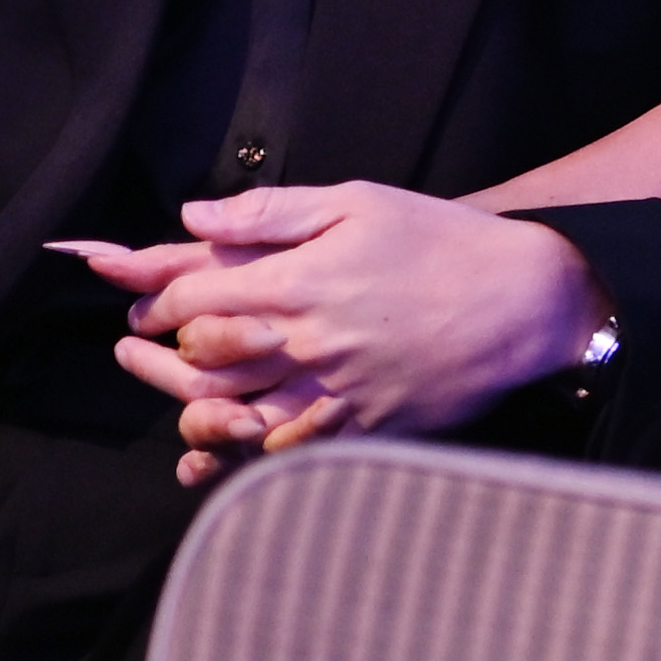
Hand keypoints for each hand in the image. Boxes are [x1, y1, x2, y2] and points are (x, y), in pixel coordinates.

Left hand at [73, 184, 607, 485]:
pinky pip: (281, 455)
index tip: (138, 293)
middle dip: (152, 354)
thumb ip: (271, 209)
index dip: (152, 295)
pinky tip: (212, 454)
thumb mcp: (359, 201)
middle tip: (133, 344)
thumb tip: (193, 215)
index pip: (193, 296)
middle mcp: (308, 344)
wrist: (526, 301)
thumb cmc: (444, 242)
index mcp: (301, 282)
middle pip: (198, 363)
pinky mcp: (361, 430)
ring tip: (171, 396)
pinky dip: (237, 459)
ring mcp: (334, 394)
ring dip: (185, 408)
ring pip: (231, 417)